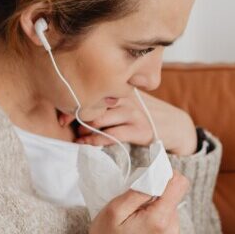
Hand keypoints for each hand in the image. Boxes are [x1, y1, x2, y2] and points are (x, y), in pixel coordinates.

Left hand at [62, 93, 196, 155]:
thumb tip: (77, 107)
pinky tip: (87, 144)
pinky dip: (96, 140)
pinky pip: (112, 135)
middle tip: (63, 125)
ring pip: (101, 119)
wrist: (174, 125)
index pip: (93, 90)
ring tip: (77, 136)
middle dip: (75, 116)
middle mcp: (127, 98)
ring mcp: (134, 114)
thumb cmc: (144, 115)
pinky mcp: (140, 130)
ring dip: (85, 129)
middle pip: (93, 103)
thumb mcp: (127, 102)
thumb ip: (108, 102)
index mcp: (121, 89)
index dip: (73, 101)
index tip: (60, 111)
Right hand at [85, 172, 189, 233]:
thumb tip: (157, 176)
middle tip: (135, 206)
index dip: (165, 175)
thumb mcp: (115, 209)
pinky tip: (142, 227)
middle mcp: (173, 229)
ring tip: (136, 219)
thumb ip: (139, 191)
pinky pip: (170, 218)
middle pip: (174, 195)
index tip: (149, 180)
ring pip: (171, 206)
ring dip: (156, 207)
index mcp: (160, 219)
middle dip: (156, 194)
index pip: (179, 184)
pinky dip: (158, 217)